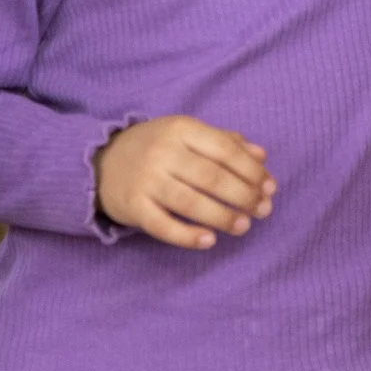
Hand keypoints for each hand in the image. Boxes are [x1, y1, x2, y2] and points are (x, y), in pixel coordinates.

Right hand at [93, 114, 276, 249]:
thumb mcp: (187, 134)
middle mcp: (163, 152)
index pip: (225, 149)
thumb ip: (225, 142)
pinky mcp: (133, 206)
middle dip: (244, 196)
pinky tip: (209, 241)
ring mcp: (146, 180)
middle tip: (263, 210)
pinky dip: (187, 236)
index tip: (270, 187)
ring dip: (222, 217)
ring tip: (243, 226)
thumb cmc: (156, 148)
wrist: (100, 162)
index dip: (252, 170)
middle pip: (212, 177)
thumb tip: (262, 156)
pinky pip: (163, 226)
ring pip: (191, 202)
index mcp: (181, 129)